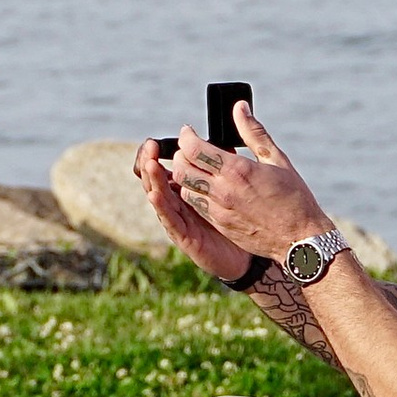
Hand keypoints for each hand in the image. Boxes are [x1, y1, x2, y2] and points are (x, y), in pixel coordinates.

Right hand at [133, 136, 253, 283]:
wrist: (247, 254)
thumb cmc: (236, 219)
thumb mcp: (227, 187)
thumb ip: (220, 167)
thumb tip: (221, 144)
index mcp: (183, 190)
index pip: (160, 169)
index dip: (154, 156)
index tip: (154, 142)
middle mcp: (176, 204)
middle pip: (154, 181)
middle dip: (149, 162)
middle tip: (150, 147)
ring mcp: (178, 221)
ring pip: (159, 198)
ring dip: (153, 180)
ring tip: (151, 164)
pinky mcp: (184, 237)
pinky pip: (170, 221)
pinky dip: (161, 207)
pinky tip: (156, 195)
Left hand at [167, 103, 328, 267]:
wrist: (299, 238)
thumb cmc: (293, 196)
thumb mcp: (276, 159)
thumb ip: (253, 132)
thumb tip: (240, 107)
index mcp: (237, 170)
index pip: (194, 148)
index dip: (186, 136)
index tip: (189, 131)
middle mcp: (223, 190)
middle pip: (182, 168)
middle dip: (180, 154)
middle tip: (188, 148)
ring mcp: (219, 210)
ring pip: (184, 188)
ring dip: (184, 174)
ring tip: (195, 167)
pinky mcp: (220, 224)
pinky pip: (195, 205)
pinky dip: (193, 192)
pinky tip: (204, 186)